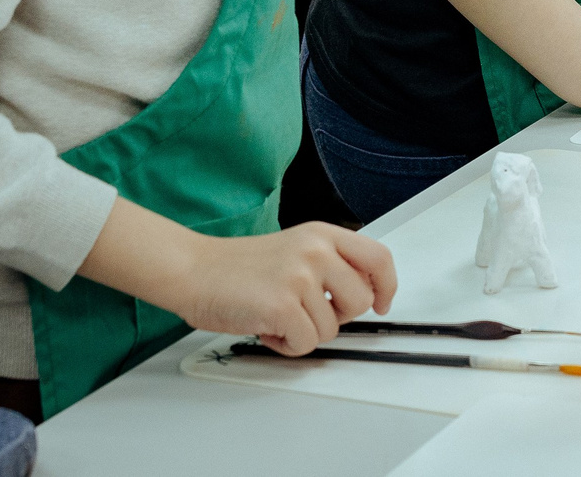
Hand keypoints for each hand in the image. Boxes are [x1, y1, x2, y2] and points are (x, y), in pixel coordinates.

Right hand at [175, 222, 396, 353]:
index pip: (378, 258)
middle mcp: (316, 251)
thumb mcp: (294, 249)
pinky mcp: (283, 305)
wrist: (194, 271)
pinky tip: (266, 327)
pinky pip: (306, 344)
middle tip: (306, 313)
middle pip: (361, 300)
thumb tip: (361, 295)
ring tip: (277, 316)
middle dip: (337, 317)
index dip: (387, 286)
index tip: (382, 303)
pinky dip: (287, 345)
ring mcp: (300, 276)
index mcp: (322, 235)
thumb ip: (328, 264)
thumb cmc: (238, 268)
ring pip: (332, 329)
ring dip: (305, 333)